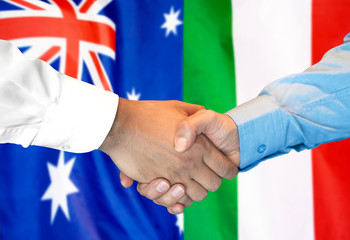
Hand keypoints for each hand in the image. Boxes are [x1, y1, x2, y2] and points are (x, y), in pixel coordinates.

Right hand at [100, 99, 237, 201]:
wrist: (120, 124)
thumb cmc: (149, 113)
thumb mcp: (178, 107)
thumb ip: (196, 112)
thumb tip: (204, 112)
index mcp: (199, 146)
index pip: (225, 168)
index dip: (229, 169)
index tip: (225, 168)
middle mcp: (189, 164)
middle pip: (213, 185)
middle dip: (212, 181)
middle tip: (206, 174)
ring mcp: (172, 175)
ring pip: (195, 196)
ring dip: (195, 192)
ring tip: (189, 182)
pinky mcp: (155, 183)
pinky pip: (173, 202)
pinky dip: (177, 202)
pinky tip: (176, 192)